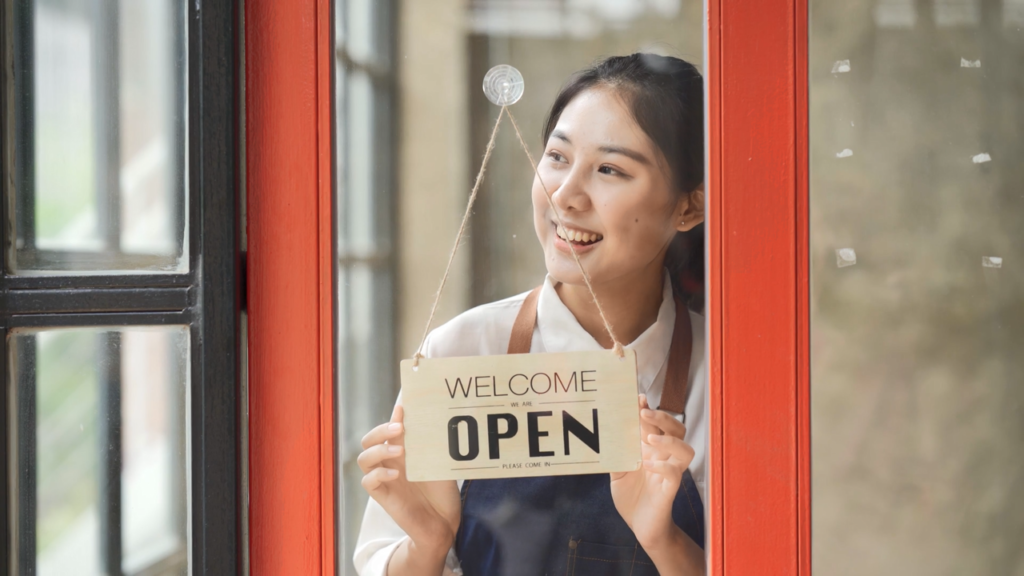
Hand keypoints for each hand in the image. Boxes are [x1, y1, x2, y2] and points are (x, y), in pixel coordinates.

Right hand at [358, 404, 461, 560]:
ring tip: (399, 450)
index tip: (402, 408)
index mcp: (401, 451)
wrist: (443, 522)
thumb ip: (431, 445)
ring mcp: (384, 478)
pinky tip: (395, 474)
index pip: (389, 429)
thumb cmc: (442, 492)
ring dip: (378, 450)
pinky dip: (378, 474)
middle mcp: (389, 462)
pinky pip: (368, 482)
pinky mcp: (383, 496)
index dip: (392, 417)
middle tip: (399, 428)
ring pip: (364, 458)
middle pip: (368, 440)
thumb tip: (432, 420)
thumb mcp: (439, 463)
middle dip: (380, 430)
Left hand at [610, 395, 694, 551]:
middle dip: (662, 417)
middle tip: (643, 413)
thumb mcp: (617, 472)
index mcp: (652, 450)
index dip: (651, 409)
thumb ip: (615, 454)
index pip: (658, 424)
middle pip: (677, 429)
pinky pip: (675, 475)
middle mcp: (664, 458)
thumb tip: (605, 434)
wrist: (640, 527)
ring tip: (649, 439)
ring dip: (669, 441)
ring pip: (686, 450)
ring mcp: (669, 473)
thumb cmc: (632, 497)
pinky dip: (662, 467)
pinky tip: (647, 464)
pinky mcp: (669, 491)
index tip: (639, 398)